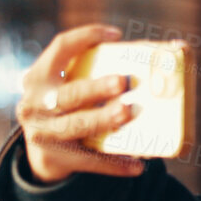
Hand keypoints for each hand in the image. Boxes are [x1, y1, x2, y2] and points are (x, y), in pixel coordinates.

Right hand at [15, 24, 144, 183]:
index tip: (116, 35)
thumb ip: (92, 74)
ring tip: (127, 112)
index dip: (85, 37)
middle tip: (123, 82)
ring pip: (77, 125)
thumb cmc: (68, 110)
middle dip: (96, 87)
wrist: (42, 155)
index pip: (60, 48)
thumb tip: (165, 58)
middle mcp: (35, 104)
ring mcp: (43, 133)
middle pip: (70, 93)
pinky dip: (114, 163)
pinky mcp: (56, 159)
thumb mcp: (65, 89)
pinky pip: (90, 161)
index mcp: (40, 77)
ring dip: (103, 119)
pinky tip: (137, 165)